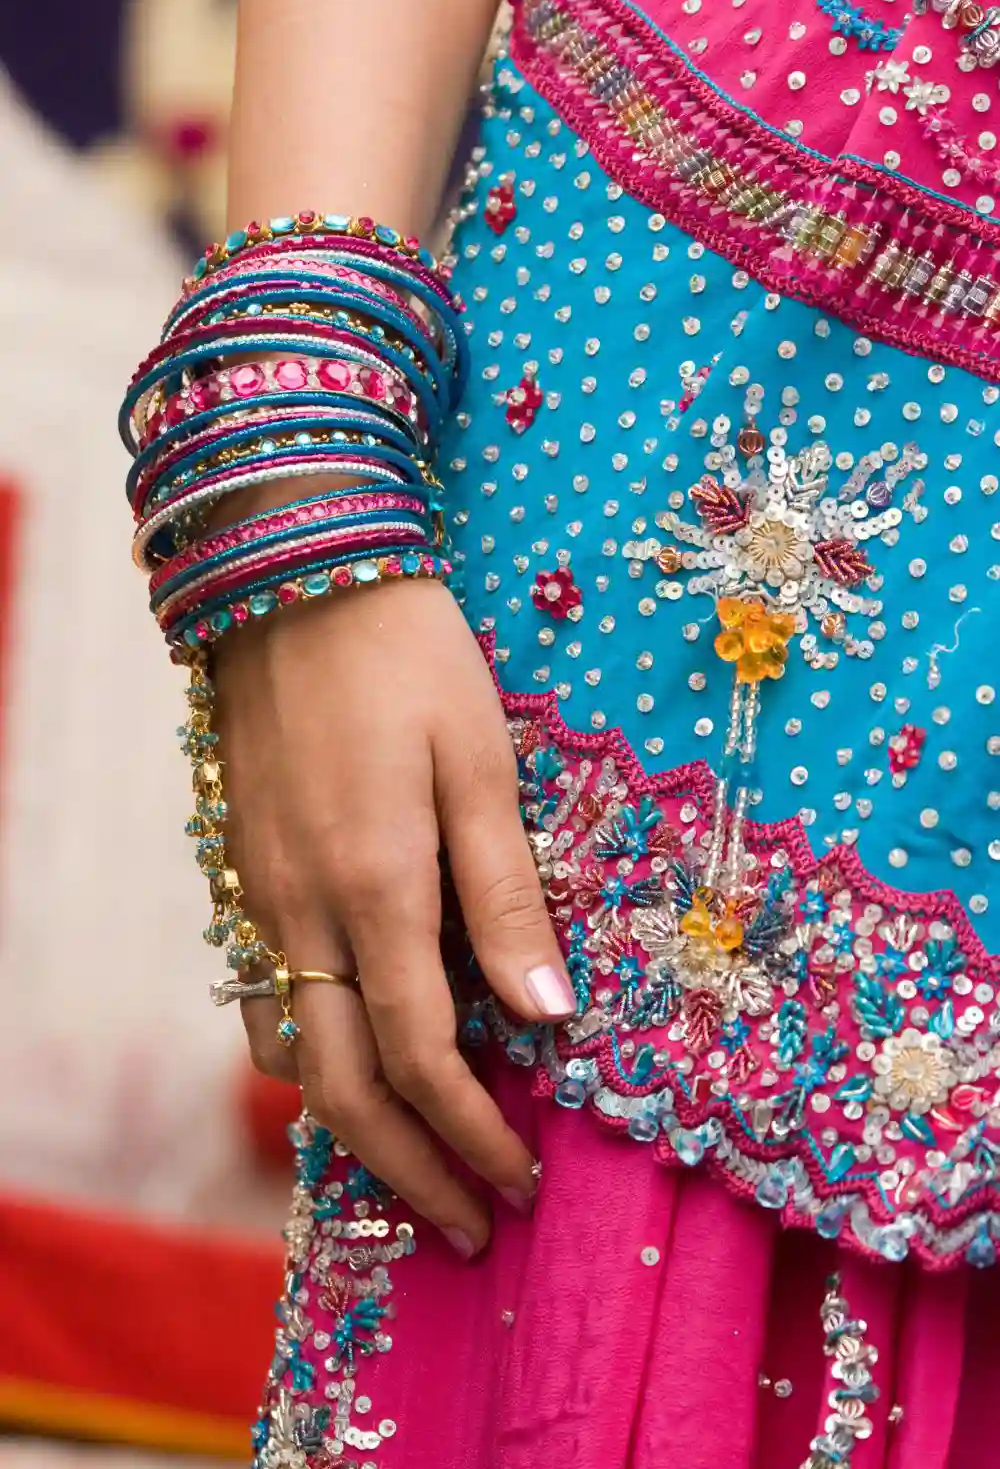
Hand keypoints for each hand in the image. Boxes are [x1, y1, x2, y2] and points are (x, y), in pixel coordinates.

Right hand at [213, 578, 574, 1256]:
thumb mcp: (480, 767)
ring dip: (350, 1118)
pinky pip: (263, 995)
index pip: (421, 1058)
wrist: (294, 578)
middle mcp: (300, 911)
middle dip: (408, 1170)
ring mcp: (258, 894)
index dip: (472, 1134)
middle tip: (467, 1224)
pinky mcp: (242, 868)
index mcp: (375, 889)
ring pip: (286, 1051)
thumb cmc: (408, 661)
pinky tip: (350, 1046)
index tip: (521, 1180)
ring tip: (415, 1153)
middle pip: (340, 1088)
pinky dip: (306, 1051)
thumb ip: (506, 899)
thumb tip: (546, 1021)